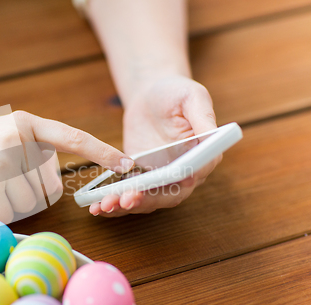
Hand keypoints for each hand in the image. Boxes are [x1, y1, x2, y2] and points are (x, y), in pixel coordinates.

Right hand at [0, 111, 133, 222]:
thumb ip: (28, 149)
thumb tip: (55, 179)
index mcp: (25, 124)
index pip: (73, 138)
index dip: (103, 152)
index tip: (127, 164)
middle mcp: (18, 137)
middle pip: (49, 186)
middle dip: (29, 195)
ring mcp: (2, 158)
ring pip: (29, 203)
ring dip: (9, 206)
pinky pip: (7, 213)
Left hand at [89, 75, 221, 216]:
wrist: (150, 96)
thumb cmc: (175, 92)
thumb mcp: (192, 96)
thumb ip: (203, 115)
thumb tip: (213, 136)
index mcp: (203, 155)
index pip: (196, 173)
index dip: (182, 181)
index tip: (167, 181)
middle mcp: (185, 173)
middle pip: (169, 194)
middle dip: (147, 199)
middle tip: (126, 199)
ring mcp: (161, 177)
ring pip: (147, 199)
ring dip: (127, 206)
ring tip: (105, 205)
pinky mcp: (141, 177)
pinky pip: (129, 194)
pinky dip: (115, 202)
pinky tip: (97, 206)